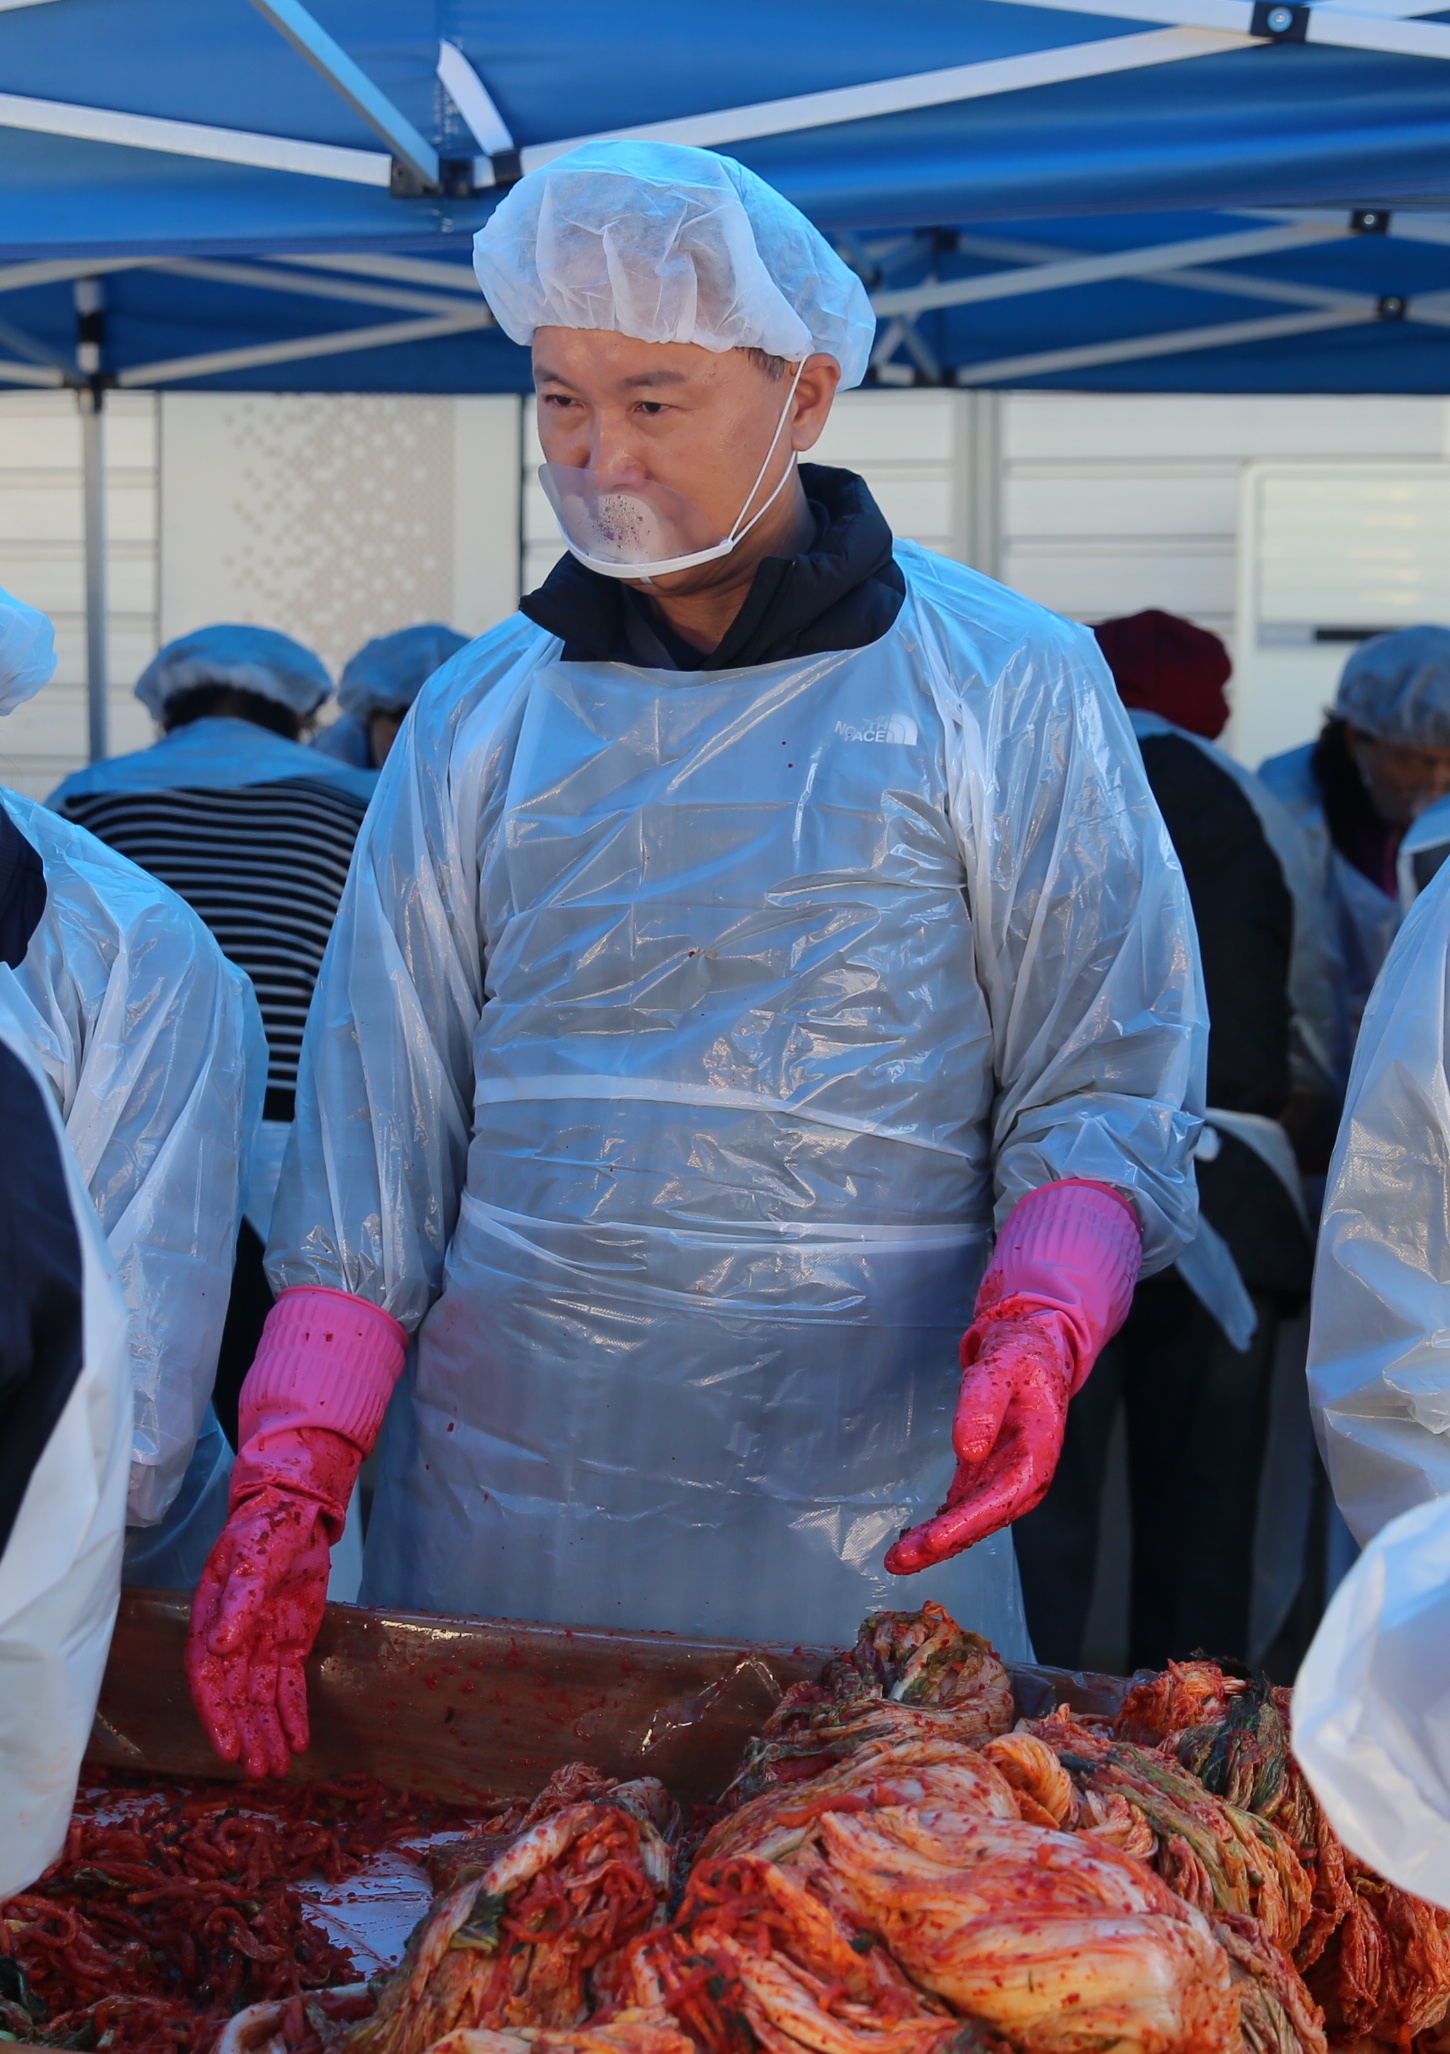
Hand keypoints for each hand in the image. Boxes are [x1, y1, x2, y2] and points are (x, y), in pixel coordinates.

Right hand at [186, 1486, 332, 1777]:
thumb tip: (221, 1645)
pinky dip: (293, 1714)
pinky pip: (289, 1686)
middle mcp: (232, 1640)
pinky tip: (299, 1741)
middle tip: (260, 1771)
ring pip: (262, 1699)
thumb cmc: (265, 1530)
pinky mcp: (288, 1645)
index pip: (207, 1676)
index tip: (228, 1748)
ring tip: (278, 1769)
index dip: (216, 1714)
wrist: (297, 1512)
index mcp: (211, 1619)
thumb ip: (239, 1600)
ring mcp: (260, 1645)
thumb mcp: (253, 1559)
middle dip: (246, 1735)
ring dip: (269, 1733)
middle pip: (236, 1696)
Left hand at [885, 1310, 1072, 1574]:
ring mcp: (1006, 1479)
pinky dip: (941, 1524)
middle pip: (983, 1519)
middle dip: (943, 1543)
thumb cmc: (1022, 1355)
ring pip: (971, 1519)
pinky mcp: (987, 1475)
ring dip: (936, 1542)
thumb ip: (983, 1406)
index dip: (967, 1523)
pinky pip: (964, 1507)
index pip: (1002, 1498)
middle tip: (898, 1560)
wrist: (1034, 1350)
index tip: (933, 1540)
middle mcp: (1024, 1477)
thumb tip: (968, 1450)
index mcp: (1037, 1454)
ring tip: (897, 1558)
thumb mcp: (1001, 1368)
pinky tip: (914, 1540)